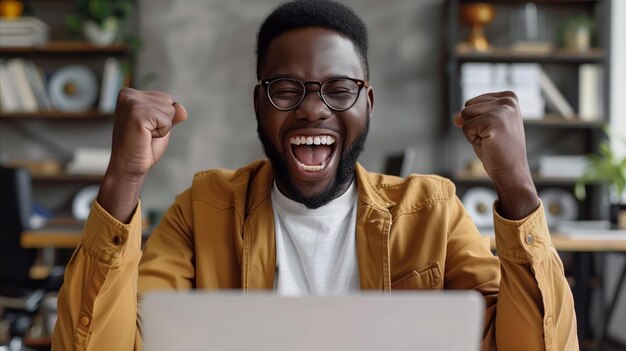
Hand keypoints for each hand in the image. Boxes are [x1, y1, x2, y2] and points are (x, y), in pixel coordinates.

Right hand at [98, 88, 186, 221]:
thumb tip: (182, 110)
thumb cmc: (142, 148)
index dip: (162, 118)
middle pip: (169, 101)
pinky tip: (145, 137)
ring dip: (162, 127)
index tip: (145, 129)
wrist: (127, 167)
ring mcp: (131, 102)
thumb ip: (172, 114)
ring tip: (144, 135)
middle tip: (144, 134)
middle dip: (163, 121)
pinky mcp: (137, 113)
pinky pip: (166, 121)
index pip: (166, 98)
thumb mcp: (160, 126)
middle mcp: (128, 94)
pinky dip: (161, 133)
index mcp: (130, 93)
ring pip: (170, 110)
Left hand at [453, 91, 538, 218]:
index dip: (477, 120)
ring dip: (473, 132)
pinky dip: (473, 139)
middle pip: (467, 107)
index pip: (472, 102)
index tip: (494, 131)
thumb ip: (470, 115)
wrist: (511, 171)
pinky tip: (489, 145)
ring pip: (465, 116)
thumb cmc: (498, 149)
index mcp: (509, 96)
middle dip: (473, 125)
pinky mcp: (494, 122)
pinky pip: (466, 128)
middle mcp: (508, 100)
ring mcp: (502, 110)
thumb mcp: (484, 125)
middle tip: (491, 138)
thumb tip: (455, 118)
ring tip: (490, 140)